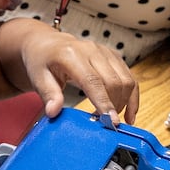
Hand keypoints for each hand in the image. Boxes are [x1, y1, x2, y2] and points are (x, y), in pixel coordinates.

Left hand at [1, 19, 138, 125]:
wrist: (47, 43)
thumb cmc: (42, 60)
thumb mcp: (38, 77)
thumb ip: (48, 94)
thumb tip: (54, 111)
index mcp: (72, 54)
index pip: (93, 81)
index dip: (104, 102)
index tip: (111, 121)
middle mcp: (92, 50)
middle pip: (114, 81)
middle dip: (113, 106)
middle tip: (104, 125)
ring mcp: (105, 52)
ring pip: (126, 80)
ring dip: (124, 103)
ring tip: (111, 120)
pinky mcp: (113, 57)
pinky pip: (130, 78)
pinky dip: (132, 97)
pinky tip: (129, 114)